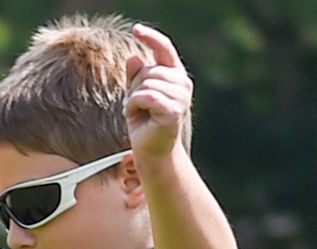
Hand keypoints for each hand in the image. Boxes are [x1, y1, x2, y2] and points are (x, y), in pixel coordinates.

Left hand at [124, 24, 192, 163]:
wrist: (152, 152)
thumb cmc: (145, 124)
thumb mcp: (136, 95)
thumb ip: (135, 77)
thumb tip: (134, 58)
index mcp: (176, 77)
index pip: (165, 49)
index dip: (151, 37)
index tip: (136, 29)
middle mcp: (182, 84)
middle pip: (149, 70)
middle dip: (134, 87)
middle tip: (135, 106)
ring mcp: (181, 97)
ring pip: (145, 83)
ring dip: (133, 99)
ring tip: (138, 113)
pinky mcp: (173, 110)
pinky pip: (145, 96)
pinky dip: (133, 106)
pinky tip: (135, 117)